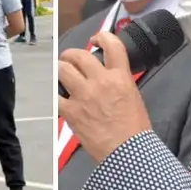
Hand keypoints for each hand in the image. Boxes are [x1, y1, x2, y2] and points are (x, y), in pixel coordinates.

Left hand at [57, 31, 151, 162]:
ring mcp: (83, 96)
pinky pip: (55, 96)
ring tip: (60, 73)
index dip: (102, 36)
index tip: (96, 39)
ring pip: (62, 69)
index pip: (112, 45)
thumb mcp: (134, 97)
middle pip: (79, 55)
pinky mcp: (71, 111)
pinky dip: (55, 95)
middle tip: (70, 59)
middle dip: (72, 54)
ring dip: (60, 69)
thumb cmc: (135, 130)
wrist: (128, 152)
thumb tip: (109, 79)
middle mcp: (100, 81)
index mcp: (120, 77)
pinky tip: (58, 97)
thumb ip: (120, 83)